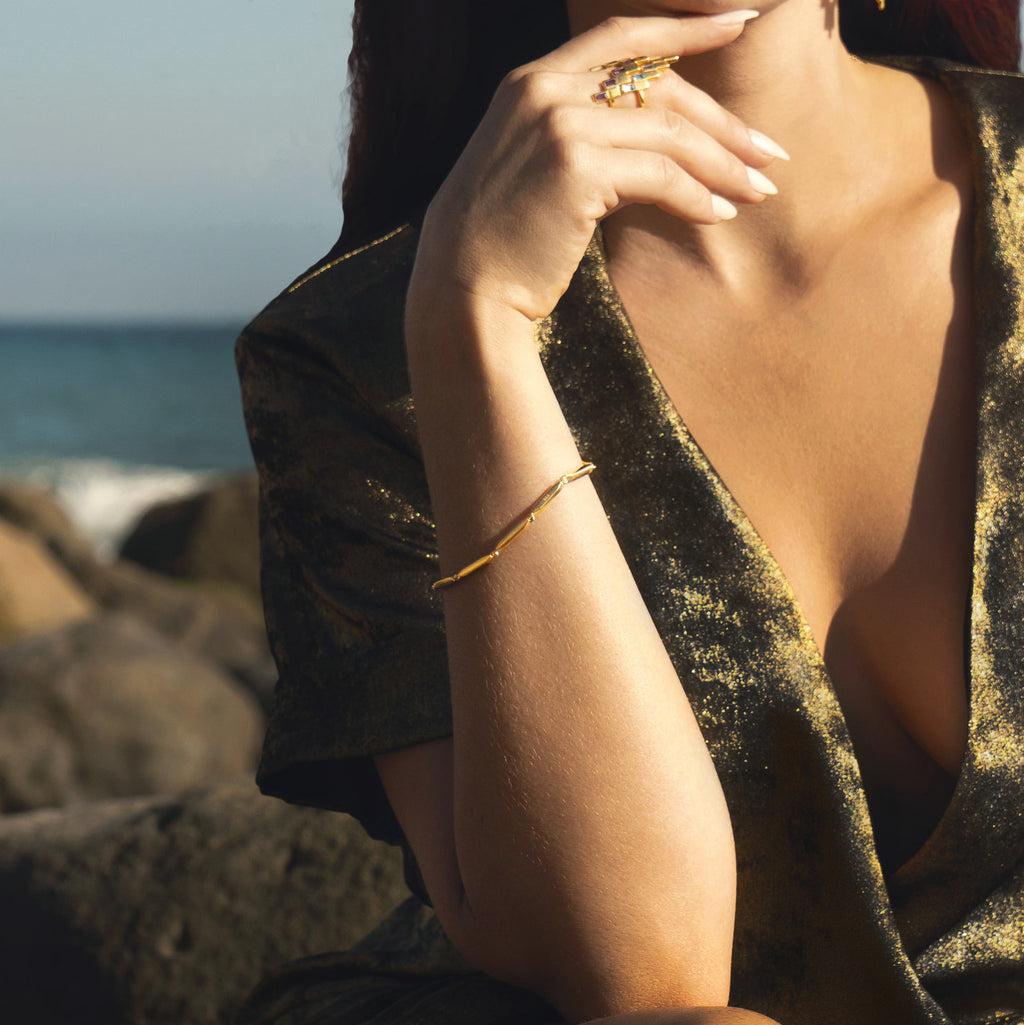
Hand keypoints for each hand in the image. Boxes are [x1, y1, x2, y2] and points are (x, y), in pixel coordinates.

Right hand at [412, 13, 783, 324]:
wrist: (462, 290)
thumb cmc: (502, 241)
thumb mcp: (533, 168)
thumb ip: (579, 134)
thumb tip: (654, 139)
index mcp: (531, 81)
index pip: (624, 35)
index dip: (687, 26)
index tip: (740, 22)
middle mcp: (544, 89)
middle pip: (662, 86)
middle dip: (725, 121)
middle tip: (770, 153)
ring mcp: (559, 123)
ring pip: (670, 132)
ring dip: (724, 164)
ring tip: (759, 192)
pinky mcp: (576, 167)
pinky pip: (661, 175)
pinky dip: (698, 197)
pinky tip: (720, 217)